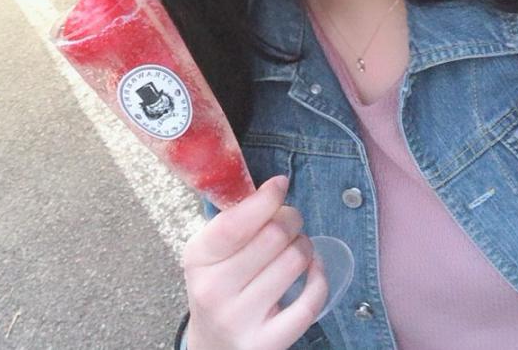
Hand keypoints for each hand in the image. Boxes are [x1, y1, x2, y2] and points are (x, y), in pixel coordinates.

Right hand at [183, 176, 327, 349]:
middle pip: (274, 235)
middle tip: (290, 220)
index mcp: (199, 259)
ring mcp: (241, 319)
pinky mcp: (268, 342)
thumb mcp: (211, 252)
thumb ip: (236, 220)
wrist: (214, 345)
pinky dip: (319, 276)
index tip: (280, 184)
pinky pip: (311, 300)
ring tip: (297, 246)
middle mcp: (215, 290)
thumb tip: (276, 186)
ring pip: (295, 261)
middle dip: (291, 218)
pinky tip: (312, 269)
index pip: (236, 223)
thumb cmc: (219, 286)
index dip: (266, 199)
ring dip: (305, 245)